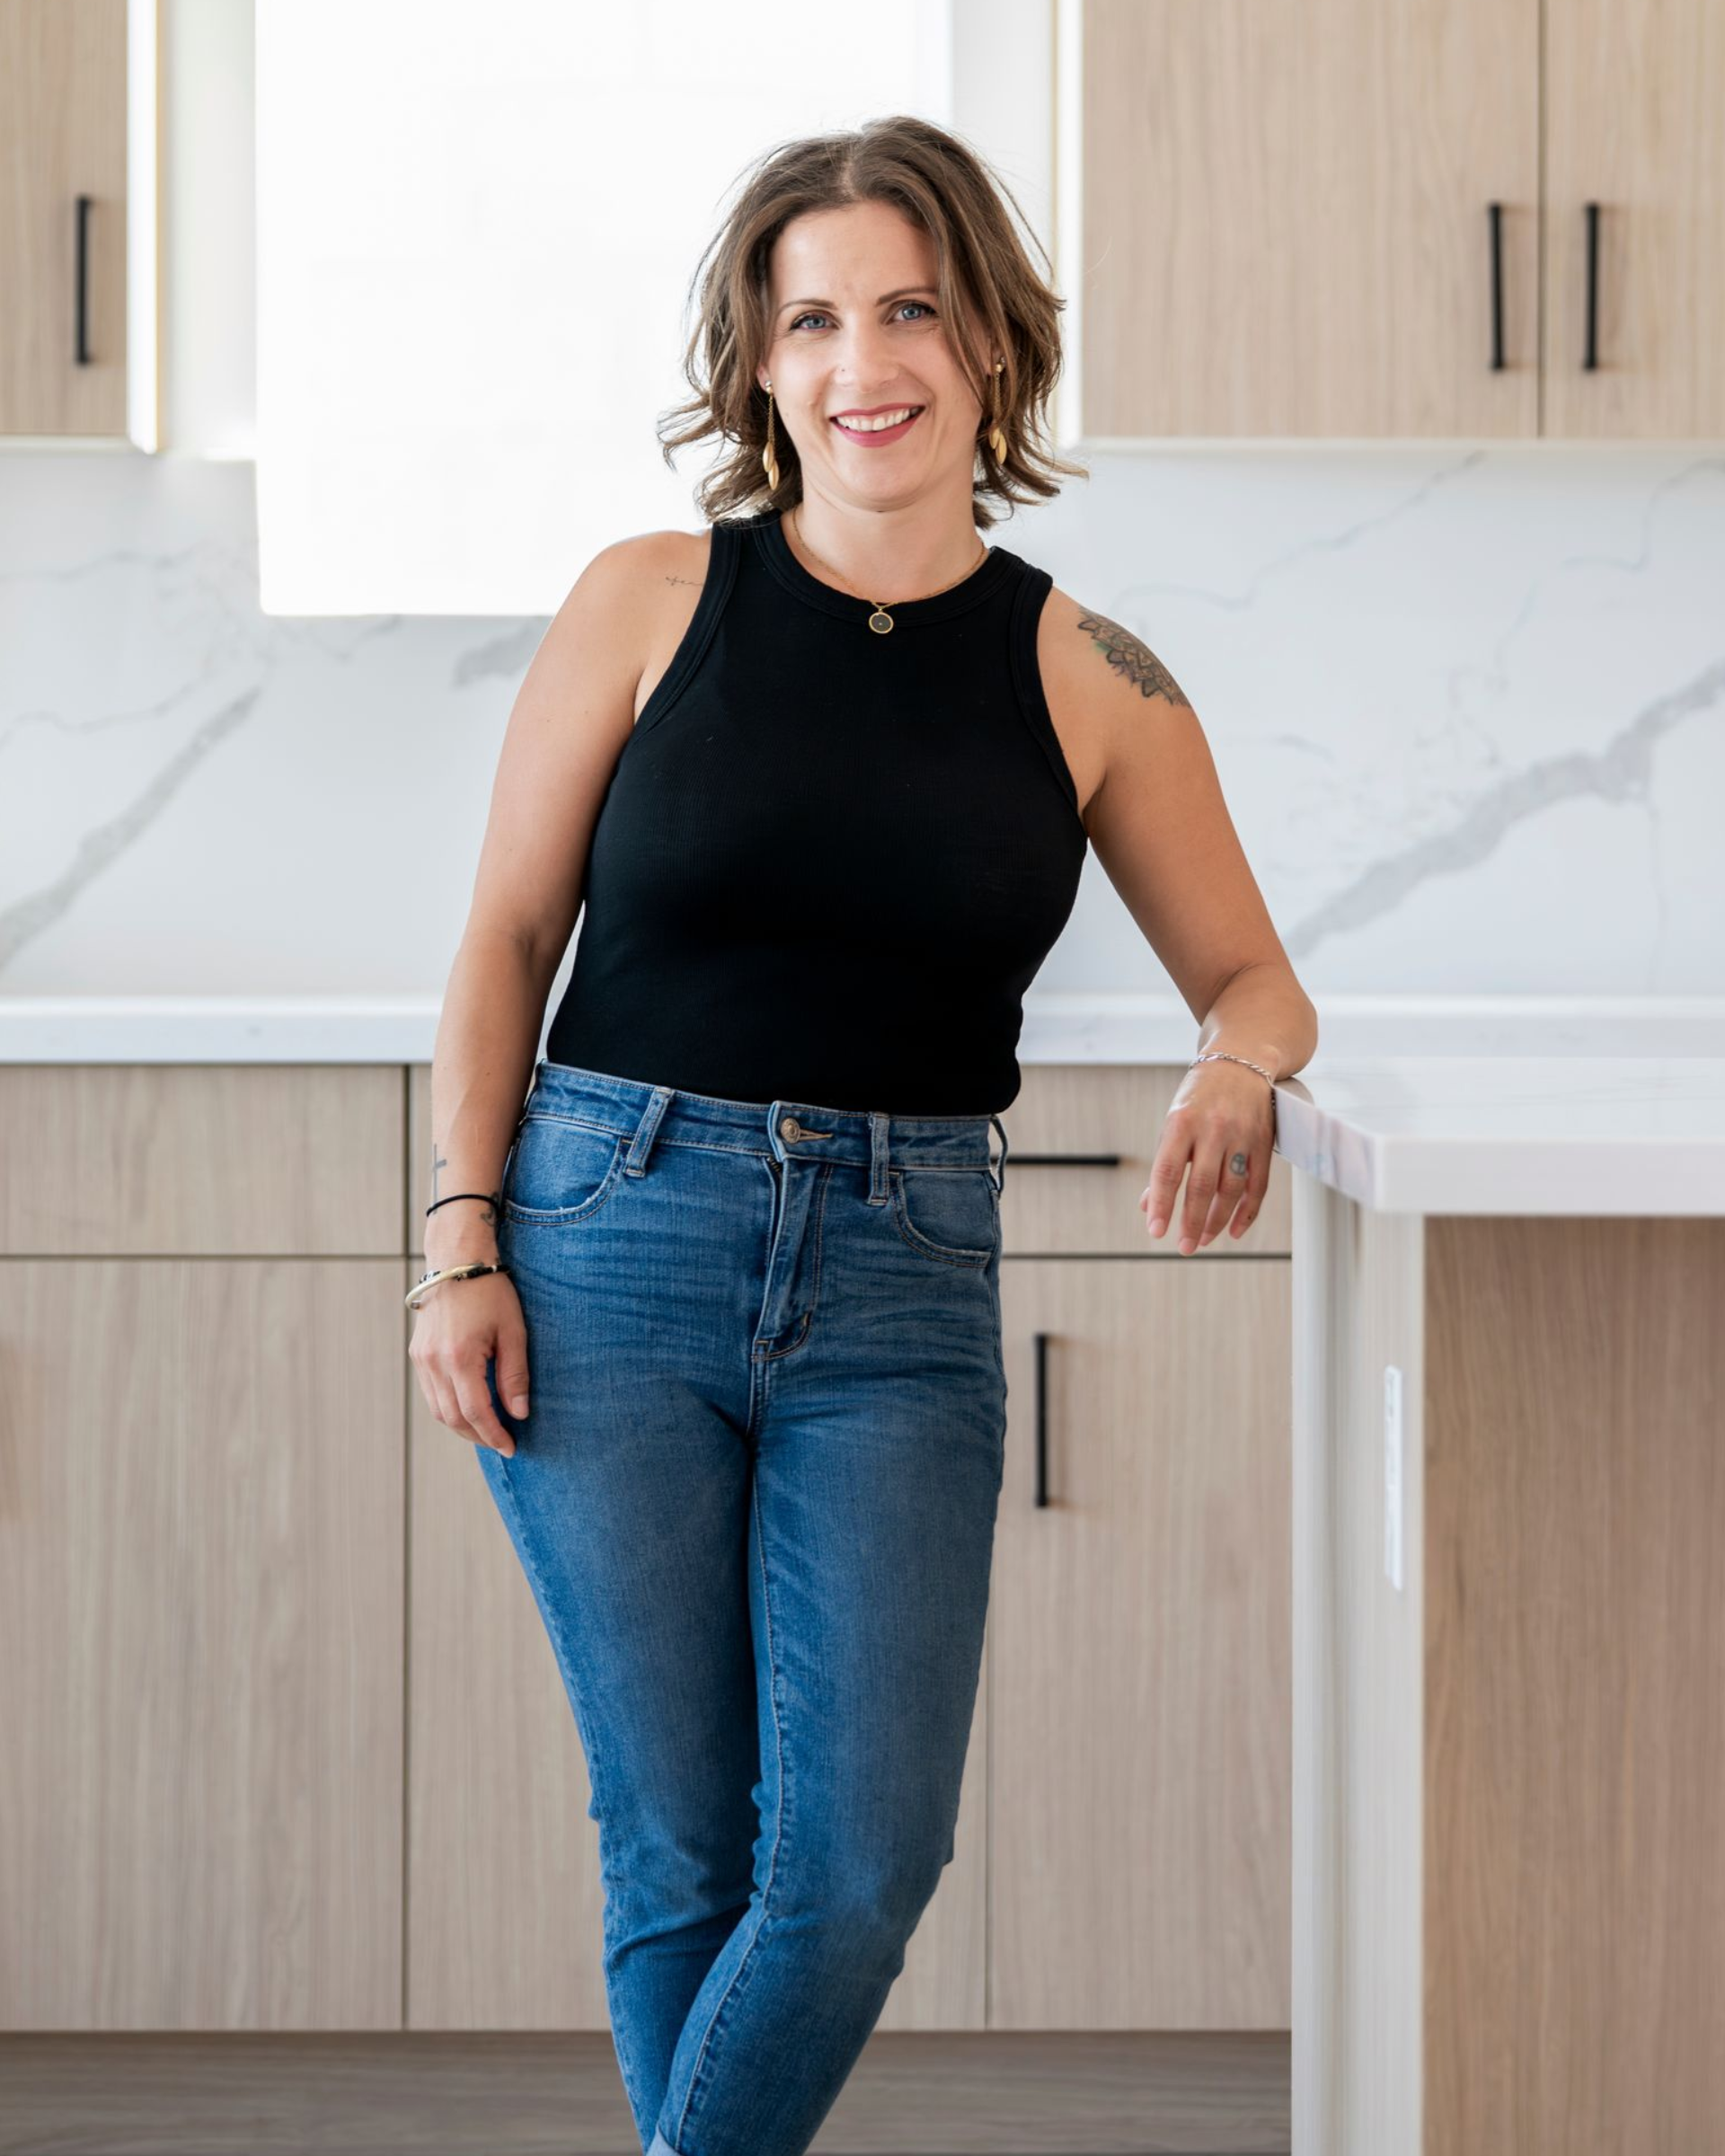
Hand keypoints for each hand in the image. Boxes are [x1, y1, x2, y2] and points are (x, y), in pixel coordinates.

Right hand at [409, 1267, 528, 1454]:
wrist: (457, 1260)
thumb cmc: (491, 1292)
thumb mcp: (513, 1332)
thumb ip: (514, 1375)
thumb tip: (518, 1413)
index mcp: (459, 1358)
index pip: (476, 1413)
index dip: (494, 1435)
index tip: (511, 1448)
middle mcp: (433, 1362)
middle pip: (453, 1418)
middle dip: (478, 1436)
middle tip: (502, 1443)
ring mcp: (421, 1359)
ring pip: (438, 1410)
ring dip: (462, 1426)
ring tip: (488, 1430)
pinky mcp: (418, 1354)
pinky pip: (431, 1394)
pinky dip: (449, 1408)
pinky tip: (469, 1408)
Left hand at [1140, 1061, 1273, 1251]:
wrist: (1241, 1061)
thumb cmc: (1200, 1095)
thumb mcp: (1174, 1121)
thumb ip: (1164, 1163)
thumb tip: (1147, 1205)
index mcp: (1182, 1121)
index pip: (1168, 1170)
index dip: (1161, 1203)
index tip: (1156, 1230)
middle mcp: (1213, 1128)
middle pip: (1201, 1185)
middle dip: (1191, 1221)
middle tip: (1184, 1247)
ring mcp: (1242, 1135)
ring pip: (1231, 1189)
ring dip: (1216, 1220)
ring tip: (1203, 1240)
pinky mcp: (1265, 1142)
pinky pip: (1258, 1185)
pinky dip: (1246, 1212)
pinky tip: (1233, 1230)